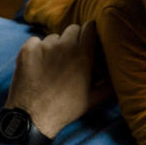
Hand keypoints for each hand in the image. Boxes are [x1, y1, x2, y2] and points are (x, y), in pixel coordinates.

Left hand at [6, 22, 103, 137]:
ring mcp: (44, 47)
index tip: (87, 39)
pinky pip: (35, 41)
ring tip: (52, 66)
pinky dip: (37, 50)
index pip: (90, 27)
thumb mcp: (93, 99)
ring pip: (53, 38)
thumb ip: (109, 85)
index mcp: (83, 55)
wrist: (33, 117)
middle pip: (72, 29)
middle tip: (70, 55)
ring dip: (55, 47)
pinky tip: (38, 66)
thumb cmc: (65, 109)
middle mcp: (65, 46)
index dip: (89, 32)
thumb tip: (118, 77)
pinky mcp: (27, 50)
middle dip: (73, 39)